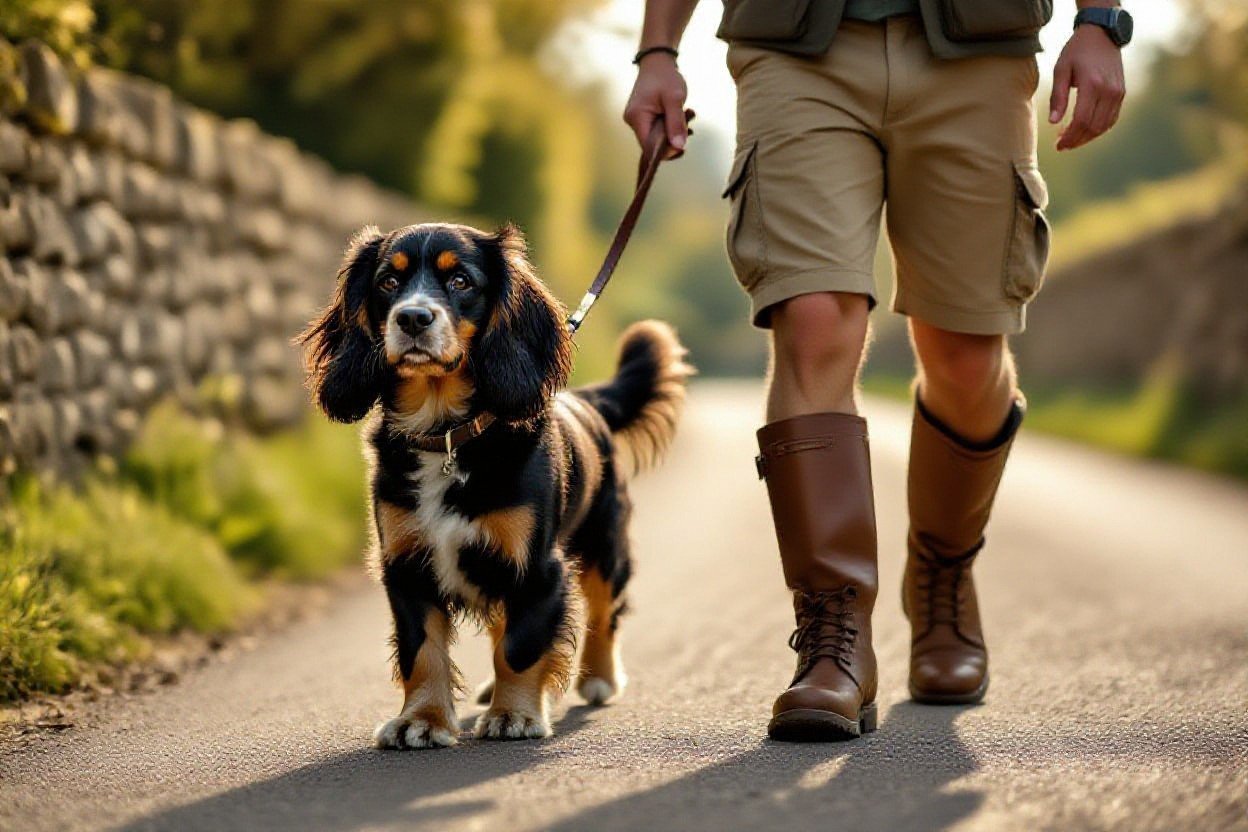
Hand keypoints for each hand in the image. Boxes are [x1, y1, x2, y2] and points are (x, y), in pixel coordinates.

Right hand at [623, 54, 688, 157]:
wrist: (657, 61)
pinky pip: (656, 131)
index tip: (683, 147)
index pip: (648, 147)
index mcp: (637, 117)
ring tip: (685, 120)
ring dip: (672, 134)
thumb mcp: (674, 99)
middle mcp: (633, 121)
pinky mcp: (642, 118)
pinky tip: (679, 119)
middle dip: (671, 142)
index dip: (665, 151)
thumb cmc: (665, 77)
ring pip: (655, 139)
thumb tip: (679, 147)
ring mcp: (636, 120)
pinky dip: (668, 129)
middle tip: (688, 129)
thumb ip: (676, 123)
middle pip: (652, 145)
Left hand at [1049, 24, 1125, 150]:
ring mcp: (1118, 92)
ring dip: (1087, 137)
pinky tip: (1084, 130)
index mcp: (1092, 84)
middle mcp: (1109, 90)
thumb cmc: (1077, 51)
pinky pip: (1111, 119)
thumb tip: (1053, 122)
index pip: (1081, 120)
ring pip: (1104, 126)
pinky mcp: (1122, 93)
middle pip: (1093, 127)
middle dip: (1076, 140)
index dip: (1069, 137)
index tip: (1058, 145)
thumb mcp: (1061, 70)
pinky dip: (1098, 129)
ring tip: (1070, 139)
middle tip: (1061, 145)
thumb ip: (1057, 97)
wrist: (1102, 34)